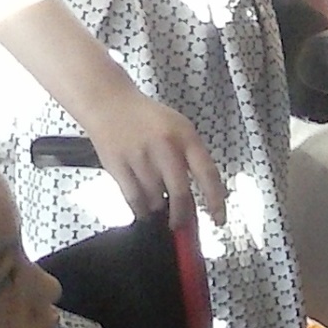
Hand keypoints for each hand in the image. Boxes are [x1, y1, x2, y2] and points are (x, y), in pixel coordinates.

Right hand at [85, 85, 225, 229]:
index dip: (215, 201)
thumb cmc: (148, 119)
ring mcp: (140, 157)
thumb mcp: (179, 128)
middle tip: (181, 224)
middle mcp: (165, 146)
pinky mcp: (117, 166)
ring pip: (156, 199)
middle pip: (180, 193)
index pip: (208, 174)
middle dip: (182, 216)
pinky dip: (141, 210)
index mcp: (185, 137)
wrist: (109, 103)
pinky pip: (134, 199)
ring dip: (159, 209)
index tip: (219, 219)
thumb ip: (192, 157)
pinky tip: (144, 211)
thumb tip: (203, 195)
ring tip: (159, 207)